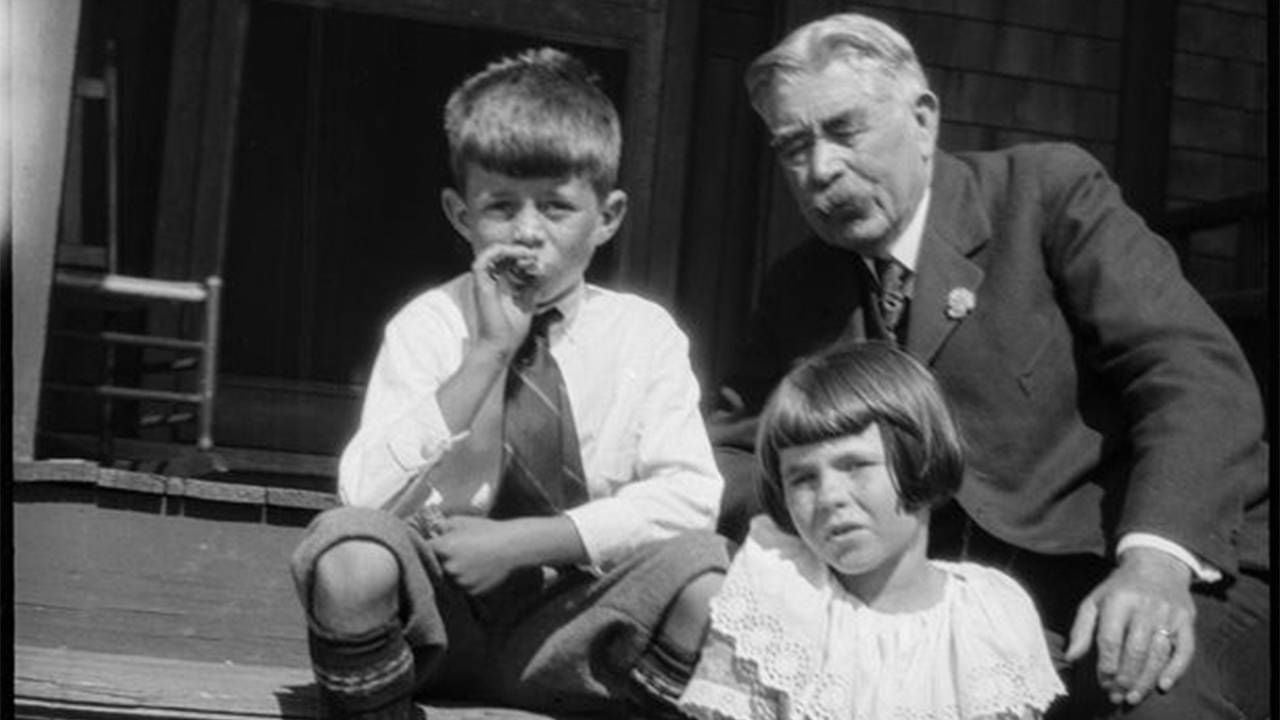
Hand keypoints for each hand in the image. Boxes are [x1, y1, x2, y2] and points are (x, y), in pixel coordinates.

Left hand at [426, 515, 523, 595]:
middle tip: (450, 552)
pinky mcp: (471, 591)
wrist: (513, 546)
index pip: (423, 550)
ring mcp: (460, 581)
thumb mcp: (461, 521)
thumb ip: (441, 526)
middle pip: (434, 567)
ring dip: (451, 572)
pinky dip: (465, 579)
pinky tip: (476, 568)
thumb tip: (430, 532)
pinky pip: (461, 586)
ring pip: (447, 579)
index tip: (425, 545)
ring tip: (466, 560)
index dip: (423, 547)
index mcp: (443, 548)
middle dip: (438, 560)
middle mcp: (448, 567)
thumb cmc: (488, 530)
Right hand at [470, 244, 534, 355]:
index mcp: (499, 284)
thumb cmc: (511, 331)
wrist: (501, 346)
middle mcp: (489, 280)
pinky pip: (486, 257)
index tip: (540, 257)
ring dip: (513, 248)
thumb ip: (532, 287)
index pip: (508, 259)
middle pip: (502, 252)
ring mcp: (483, 281)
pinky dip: (504, 252)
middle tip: (537, 250)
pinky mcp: (480, 283)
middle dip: (521, 247)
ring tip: (530, 254)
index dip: (523, 253)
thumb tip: (540, 272)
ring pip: (494, 251)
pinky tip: (520, 256)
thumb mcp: (528, 303)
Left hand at [1066, 547, 1196, 706]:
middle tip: (1117, 695)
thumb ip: (1082, 629)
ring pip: (1158, 654)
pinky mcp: (1187, 620)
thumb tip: (1071, 657)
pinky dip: (1175, 670)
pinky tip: (1163, 685)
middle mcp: (1145, 606)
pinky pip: (1185, 650)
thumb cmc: (1120, 588)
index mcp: (1119, 600)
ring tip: (1133, 696)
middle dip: (1125, 677)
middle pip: (1135, 650)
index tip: (1102, 682)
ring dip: (1145, 679)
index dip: (1106, 664)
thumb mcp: (1095, 600)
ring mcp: (1169, 614)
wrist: (1157, 564)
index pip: (1111, 639)